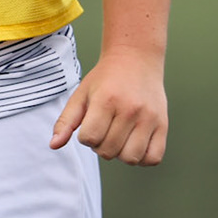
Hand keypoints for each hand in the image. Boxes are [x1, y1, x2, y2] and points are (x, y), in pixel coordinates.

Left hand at [50, 47, 167, 164]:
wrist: (136, 58)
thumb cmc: (106, 79)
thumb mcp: (81, 94)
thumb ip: (66, 121)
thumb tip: (54, 145)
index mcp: (106, 100)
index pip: (90, 139)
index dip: (86, 136)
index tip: (91, 123)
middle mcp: (130, 109)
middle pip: (109, 151)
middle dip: (101, 145)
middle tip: (105, 128)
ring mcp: (149, 118)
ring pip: (130, 158)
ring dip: (120, 153)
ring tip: (120, 136)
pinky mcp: (163, 124)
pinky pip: (153, 158)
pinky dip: (142, 157)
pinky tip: (135, 142)